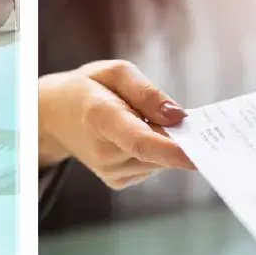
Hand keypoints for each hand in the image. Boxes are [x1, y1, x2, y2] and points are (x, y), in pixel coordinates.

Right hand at [36, 60, 195, 188]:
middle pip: (157, 151)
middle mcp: (104, 152)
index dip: (172, 150)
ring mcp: (109, 171)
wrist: (55, 116)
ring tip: (142, 118)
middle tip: (184, 117)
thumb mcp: (115, 72)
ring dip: (164, 142)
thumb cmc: (88, 88)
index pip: (140, 141)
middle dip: (178, 136)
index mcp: (100, 117)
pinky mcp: (117, 182)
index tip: (200, 154)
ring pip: (159, 161)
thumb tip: (178, 116)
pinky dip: (155, 151)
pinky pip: (152, 166)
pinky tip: (137, 133)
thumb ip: (147, 92)